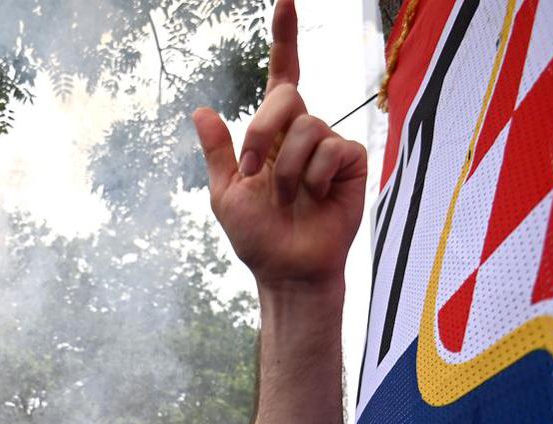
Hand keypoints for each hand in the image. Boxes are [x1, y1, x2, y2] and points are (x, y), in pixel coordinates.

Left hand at [192, 0, 366, 288]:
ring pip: (308, 126)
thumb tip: (201, 110)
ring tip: (288, 198)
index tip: (285, 1)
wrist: (286, 268)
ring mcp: (328, 145)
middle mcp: (302, 131)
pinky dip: (314, 176)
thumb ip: (218, 152)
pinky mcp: (351, 161)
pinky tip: (315, 197)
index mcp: (271, 132)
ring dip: (287, 168)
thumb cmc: (257, 235)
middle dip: (262, 131)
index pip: (281, 75)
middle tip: (252, 171)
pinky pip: (332, 149)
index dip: (285, 38)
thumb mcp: (225, 194)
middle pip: (286, 95)